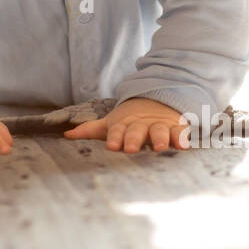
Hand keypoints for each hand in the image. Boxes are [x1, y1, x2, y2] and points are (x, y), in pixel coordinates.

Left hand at [63, 97, 190, 153]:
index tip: (112, 145)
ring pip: (159, 131)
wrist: (157, 101)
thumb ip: (90, 130)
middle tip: (131, 148)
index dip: (115, 137)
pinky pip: (180, 133)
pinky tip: (183, 146)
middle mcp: (141, 125)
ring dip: (160, 138)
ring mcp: (159, 126)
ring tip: (160, 147)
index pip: (117, 130)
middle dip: (134, 138)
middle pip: (137, 131)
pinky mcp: (176, 128)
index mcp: (124, 125)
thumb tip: (66, 135)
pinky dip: (182, 138)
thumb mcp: (111, 124)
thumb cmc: (130, 121)